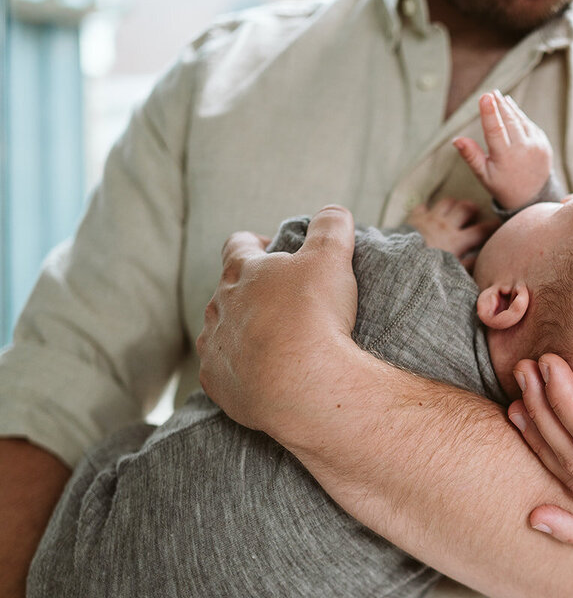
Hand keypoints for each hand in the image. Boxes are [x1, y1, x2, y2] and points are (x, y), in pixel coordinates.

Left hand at [198, 205, 358, 437]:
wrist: (304, 386)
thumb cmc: (314, 317)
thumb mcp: (331, 259)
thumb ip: (331, 227)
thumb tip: (333, 212)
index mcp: (242, 271)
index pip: (237, 245)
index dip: (253, 244)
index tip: (270, 250)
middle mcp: (219, 305)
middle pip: (228, 289)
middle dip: (251, 292)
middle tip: (284, 302)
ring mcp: (215, 345)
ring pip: (222, 330)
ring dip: (243, 331)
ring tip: (275, 341)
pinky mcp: (217, 382)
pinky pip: (221, 370)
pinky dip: (238, 368)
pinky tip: (262, 374)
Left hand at [406, 198, 498, 268]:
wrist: (400, 265)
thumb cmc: (427, 272)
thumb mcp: (452, 274)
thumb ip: (469, 266)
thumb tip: (482, 259)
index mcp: (458, 240)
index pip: (482, 230)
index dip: (493, 226)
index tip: (499, 225)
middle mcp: (445, 226)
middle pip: (465, 208)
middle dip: (472, 208)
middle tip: (475, 213)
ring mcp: (429, 220)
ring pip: (447, 202)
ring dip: (453, 204)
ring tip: (456, 209)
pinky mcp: (414, 219)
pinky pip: (423, 207)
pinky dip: (427, 209)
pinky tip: (428, 214)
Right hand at [453, 92, 552, 210]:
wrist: (532, 197)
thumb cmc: (503, 185)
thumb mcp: (484, 175)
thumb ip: (471, 156)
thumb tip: (457, 140)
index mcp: (505, 158)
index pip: (495, 131)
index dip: (489, 113)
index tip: (485, 96)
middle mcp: (523, 150)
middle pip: (509, 121)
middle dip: (499, 105)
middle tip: (491, 93)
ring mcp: (536, 146)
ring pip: (520, 121)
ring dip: (510, 108)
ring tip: (500, 97)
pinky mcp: (544, 144)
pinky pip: (529, 126)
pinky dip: (520, 117)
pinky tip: (512, 110)